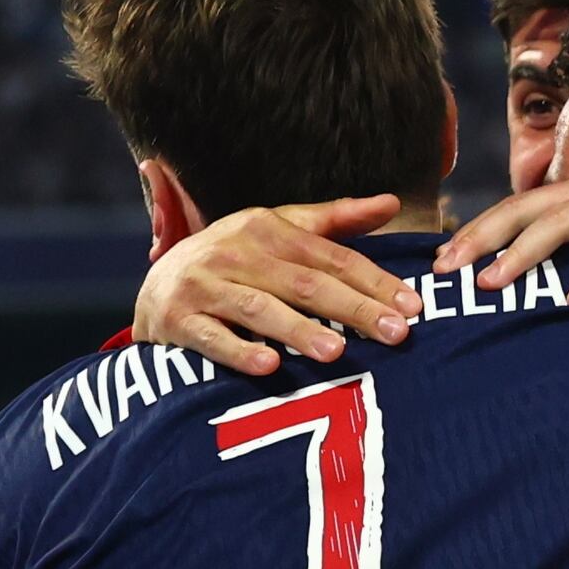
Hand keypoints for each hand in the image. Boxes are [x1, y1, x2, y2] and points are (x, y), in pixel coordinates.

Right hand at [140, 196, 413, 373]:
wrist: (156, 288)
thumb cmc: (235, 262)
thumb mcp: (277, 231)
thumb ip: (335, 220)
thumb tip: (392, 203)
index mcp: (266, 228)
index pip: (331, 257)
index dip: (374, 281)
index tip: (413, 307)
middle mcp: (235, 251)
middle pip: (304, 283)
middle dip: (354, 308)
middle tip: (396, 333)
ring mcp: (204, 285)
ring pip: (260, 309)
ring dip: (299, 330)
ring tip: (337, 351)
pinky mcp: (178, 319)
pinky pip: (212, 337)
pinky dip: (239, 351)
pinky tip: (269, 365)